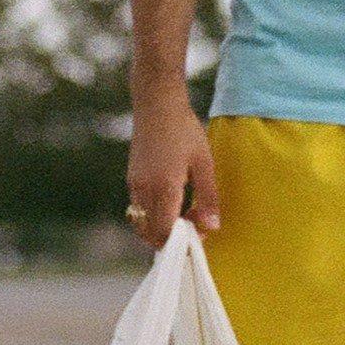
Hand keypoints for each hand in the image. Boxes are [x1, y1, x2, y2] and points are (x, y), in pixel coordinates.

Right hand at [125, 94, 220, 248]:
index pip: (165, 233)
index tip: (201, 231)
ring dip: (163, 226)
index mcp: (164, 188)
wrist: (157, 104)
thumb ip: (208, 198)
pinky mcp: (132, 179)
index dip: (183, 240)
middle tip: (195, 222)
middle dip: (172, 237)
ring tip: (186, 210)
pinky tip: (174, 198)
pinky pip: (140, 208)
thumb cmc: (185, 130)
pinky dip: (155, 214)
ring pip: (143, 223)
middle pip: (151, 233)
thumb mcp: (204, 164)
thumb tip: (212, 227)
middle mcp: (144, 190)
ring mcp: (134, 185)